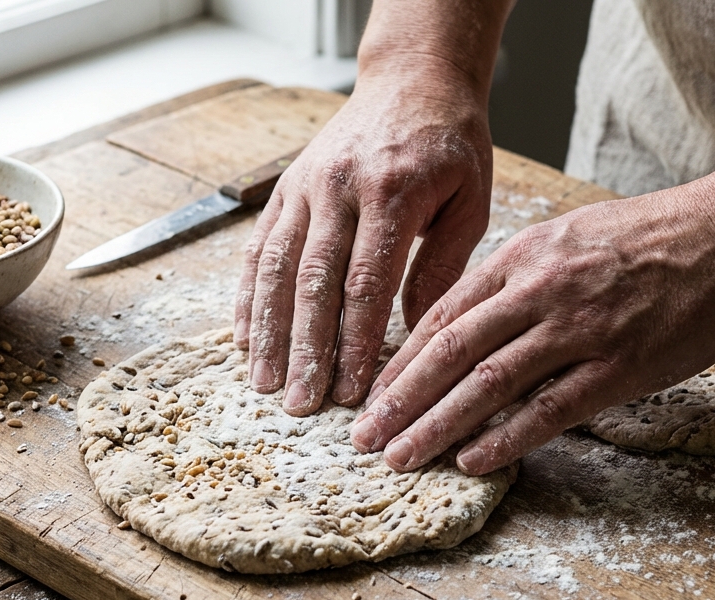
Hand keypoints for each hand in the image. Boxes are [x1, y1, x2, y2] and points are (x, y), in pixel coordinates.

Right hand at [234, 62, 493, 414]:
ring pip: (278, 269)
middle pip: (314, 284)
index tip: (351, 390)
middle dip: (306, 351)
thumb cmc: (450, 145)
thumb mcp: (470, 201)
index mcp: (393, 193)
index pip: (367, 283)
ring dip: (269, 332)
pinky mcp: (285, 188)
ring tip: (266, 383)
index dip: (356, 342)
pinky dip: (249, 296)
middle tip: (301, 404)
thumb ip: (444, 268)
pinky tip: (244, 337)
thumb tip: (419, 338)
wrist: (412, 79)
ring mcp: (305, 187)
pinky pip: (260, 248)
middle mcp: (340, 189)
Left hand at [349, 181, 714, 474]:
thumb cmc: (652, 238)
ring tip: (399, 458)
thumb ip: (518, 278)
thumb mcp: (569, 238)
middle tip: (363, 439)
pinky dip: (506, 437)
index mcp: (523, 258)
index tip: (371, 395)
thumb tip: (472, 321)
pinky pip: (551, 407)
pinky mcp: (621, 364)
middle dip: (399, 399)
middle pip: (450, 350)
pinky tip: (473, 461)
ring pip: (488, 381)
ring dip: (437, 424)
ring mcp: (580, 327)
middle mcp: (541, 290)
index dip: (401, 360)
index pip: (442, 314)